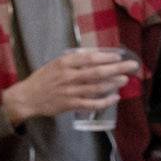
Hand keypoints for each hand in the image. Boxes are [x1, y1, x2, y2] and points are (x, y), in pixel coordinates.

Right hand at [2, 48, 136, 125]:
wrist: (28, 97)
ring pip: (96, 87)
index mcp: (64, 63)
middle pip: (97, 72)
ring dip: (113, 83)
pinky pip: (92, 104)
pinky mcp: (70, 105)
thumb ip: (74, 61)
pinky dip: (105, 101)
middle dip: (117, 68)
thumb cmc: (43, 79)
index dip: (106, 56)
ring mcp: (70, 91)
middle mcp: (68, 76)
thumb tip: (96, 56)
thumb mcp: (55, 64)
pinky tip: (115, 98)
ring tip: (126, 79)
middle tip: (132, 66)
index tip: (119, 55)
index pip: (89, 58)